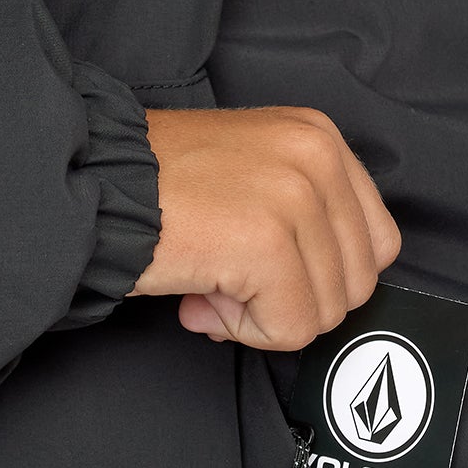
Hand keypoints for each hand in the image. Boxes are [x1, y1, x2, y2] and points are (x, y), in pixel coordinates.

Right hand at [131, 106, 399, 349]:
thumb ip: (301, 220)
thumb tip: (315, 292)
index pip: (376, 242)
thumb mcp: (250, 172)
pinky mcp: (267, 242)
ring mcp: (295, 198)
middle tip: (226, 281)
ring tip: (209, 284)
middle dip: (292, 300)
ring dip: (262, 316)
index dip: (319, 276)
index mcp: (319, 137)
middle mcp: (317, 157)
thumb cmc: (152, 184)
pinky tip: (200, 299)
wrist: (91, 182)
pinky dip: (243, 331)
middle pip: (355, 282)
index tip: (262, 270)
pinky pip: (289, 327)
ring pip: (324, 311)